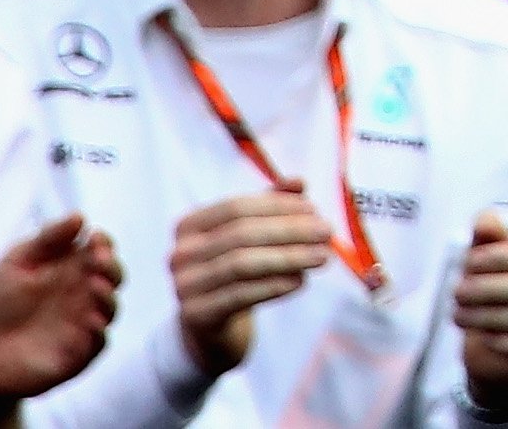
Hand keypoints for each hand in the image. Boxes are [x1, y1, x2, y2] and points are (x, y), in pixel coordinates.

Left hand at [0, 215, 123, 396]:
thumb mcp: (15, 264)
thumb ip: (46, 240)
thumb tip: (80, 217)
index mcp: (71, 270)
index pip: (100, 251)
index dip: (103, 243)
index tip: (94, 237)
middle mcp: (82, 296)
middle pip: (112, 276)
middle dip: (111, 266)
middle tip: (98, 259)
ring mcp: (82, 325)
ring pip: (111, 308)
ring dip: (108, 296)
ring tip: (95, 286)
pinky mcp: (78, 355)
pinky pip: (99, 343)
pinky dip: (99, 331)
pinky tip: (90, 320)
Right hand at [172, 190, 334, 373]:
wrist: (210, 326)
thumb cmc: (234, 270)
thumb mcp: (249, 235)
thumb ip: (272, 206)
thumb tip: (299, 182)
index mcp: (189, 226)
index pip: (237, 207)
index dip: (277, 206)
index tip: (315, 209)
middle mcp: (180, 254)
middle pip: (241, 234)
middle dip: (290, 230)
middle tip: (327, 232)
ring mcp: (184, 286)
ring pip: (242, 264)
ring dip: (289, 257)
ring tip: (322, 256)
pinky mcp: (196, 315)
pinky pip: (240, 295)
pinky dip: (274, 285)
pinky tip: (301, 280)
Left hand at [453, 210, 507, 399]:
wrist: (507, 342)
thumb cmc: (500, 287)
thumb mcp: (493, 254)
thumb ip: (489, 234)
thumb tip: (484, 220)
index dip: (483, 259)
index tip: (469, 263)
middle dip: (476, 290)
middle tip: (459, 292)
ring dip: (477, 316)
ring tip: (461, 313)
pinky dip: (493, 340)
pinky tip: (484, 334)